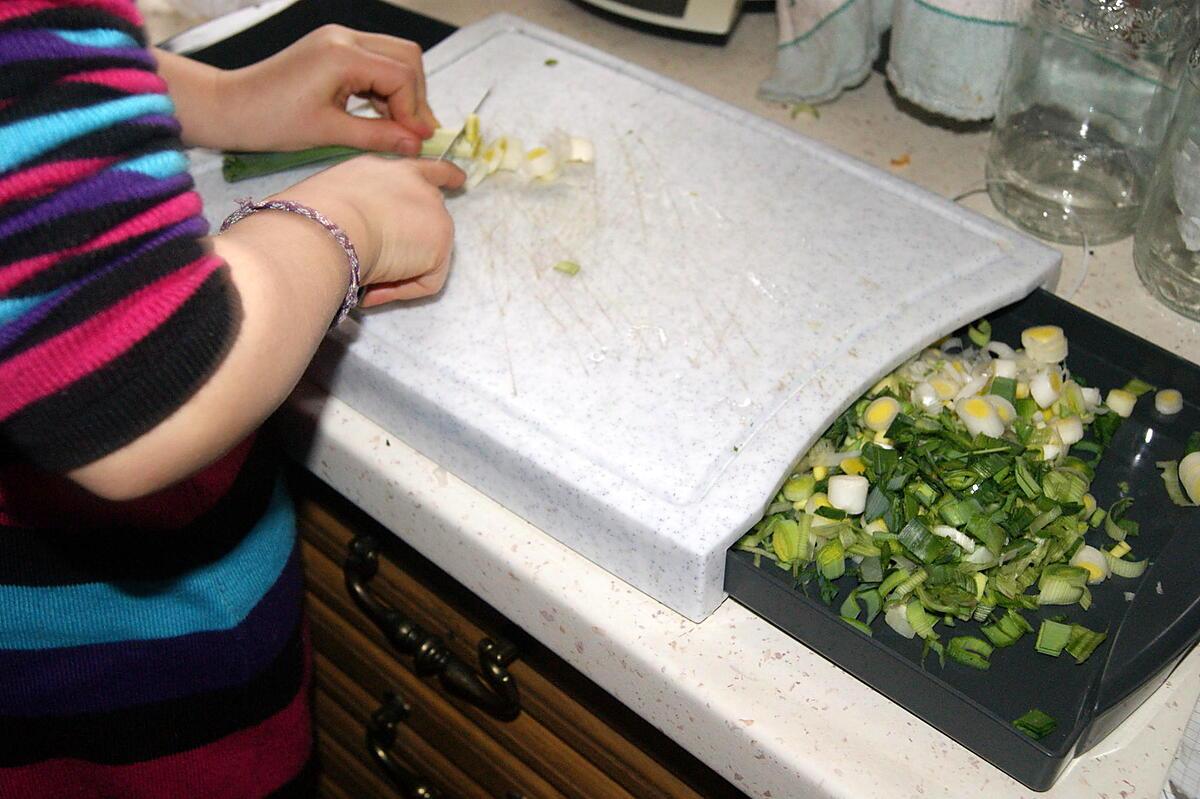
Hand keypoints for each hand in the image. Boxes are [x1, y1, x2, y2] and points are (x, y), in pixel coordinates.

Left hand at [210, 25, 438, 154]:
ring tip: (396, 127)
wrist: (229, 107)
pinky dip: (385, 88)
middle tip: (414, 132)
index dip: (414, 110)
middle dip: (415, 96)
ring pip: (393, 57)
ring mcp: (338, 40)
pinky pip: (375, 61)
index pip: (401, 75)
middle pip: (406, 57)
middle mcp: (344, 38)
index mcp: (342, 55)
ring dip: (402, 92)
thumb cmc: (270, 121)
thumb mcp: (328, 133)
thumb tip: (417, 144)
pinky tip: (379, 115)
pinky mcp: (332, 49)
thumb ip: (377, 136)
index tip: (417, 141)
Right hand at [271, 156, 465, 303]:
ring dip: (400, 271)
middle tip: (386, 264)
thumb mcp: (330, 202)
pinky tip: (378, 287)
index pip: (421, 169)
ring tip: (364, 277)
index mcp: (381, 169)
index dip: (443, 175)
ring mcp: (433, 210)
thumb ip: (352, 213)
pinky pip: (427, 280)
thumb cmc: (310, 218)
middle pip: (431, 211)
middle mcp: (414, 182)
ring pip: (426, 252)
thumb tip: (354, 238)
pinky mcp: (441, 240)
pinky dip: (404, 290)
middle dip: (418, 240)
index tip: (459, 180)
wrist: (325, 227)